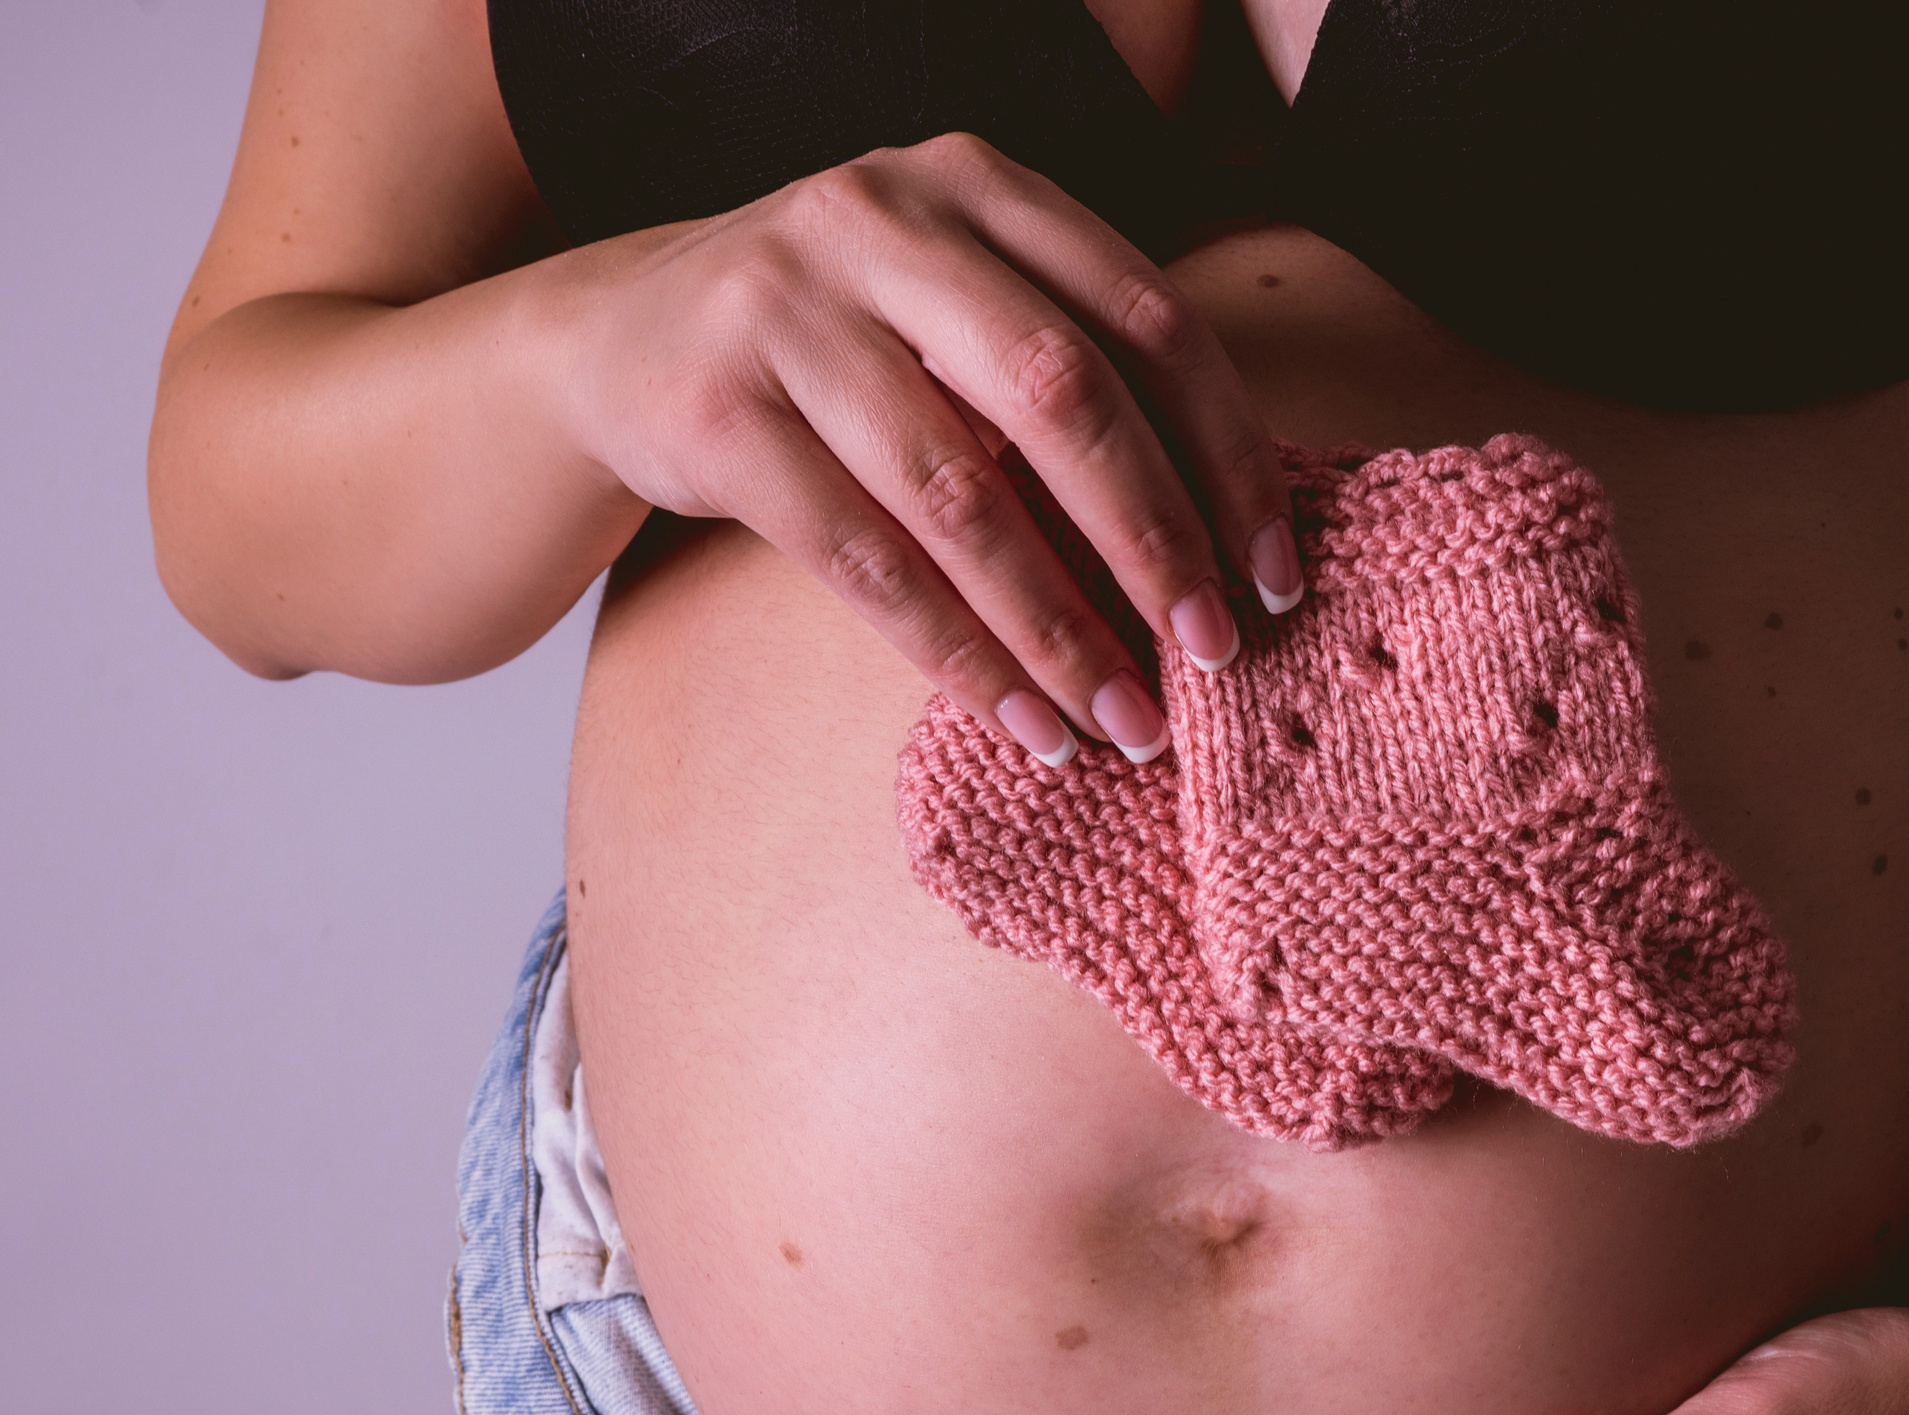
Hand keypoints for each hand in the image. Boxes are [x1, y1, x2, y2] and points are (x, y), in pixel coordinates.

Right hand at [545, 131, 1300, 762]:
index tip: (1277, 573)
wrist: (615, 341)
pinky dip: (957, 655)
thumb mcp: (951, 307)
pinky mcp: (710, 411)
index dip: (1227, 454)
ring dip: (1058, 626)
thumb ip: (1070, 368)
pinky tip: (1022, 719)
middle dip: (1156, 541)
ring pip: (959, 493)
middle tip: (1217, 654)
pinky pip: (864, 560)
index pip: (1146, 317)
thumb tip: (1230, 541)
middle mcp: (881, 219)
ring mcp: (782, 306)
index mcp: (976, 183)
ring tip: (1124, 721)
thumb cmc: (840, 344)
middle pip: (1064, 394)